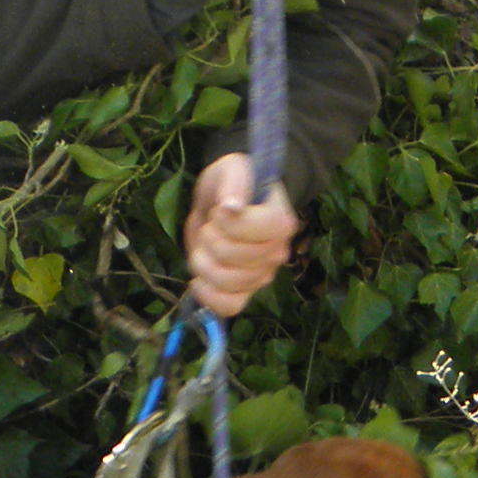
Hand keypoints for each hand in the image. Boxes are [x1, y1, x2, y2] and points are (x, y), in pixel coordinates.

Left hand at [185, 152, 296, 317]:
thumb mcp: (231, 171)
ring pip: (229, 283)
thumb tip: (231, 206)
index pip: (267, 229)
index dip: (235, 223)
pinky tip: (197, 279)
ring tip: (202, 246)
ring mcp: (261, 276)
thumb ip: (234, 184)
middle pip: (239, 258)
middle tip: (210, 225)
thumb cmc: (231, 185)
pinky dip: (208, 296)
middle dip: (212, 239)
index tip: (219, 210)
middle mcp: (277, 252)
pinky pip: (230, 306)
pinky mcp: (244, 292)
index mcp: (281, 221)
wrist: (223, 204)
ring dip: (203, 263)